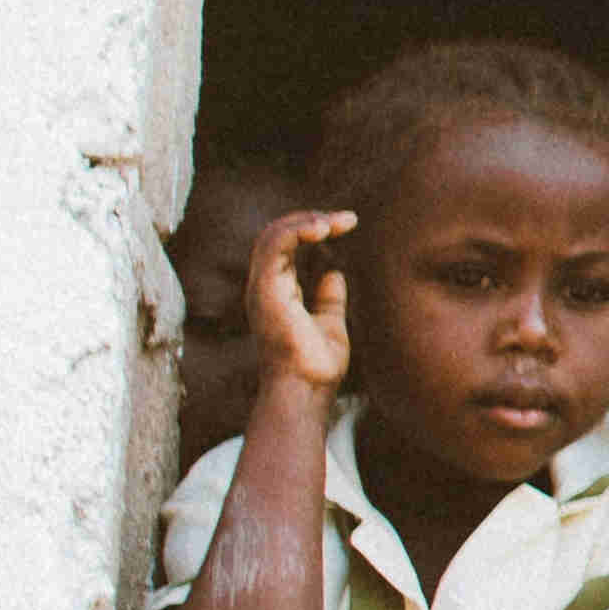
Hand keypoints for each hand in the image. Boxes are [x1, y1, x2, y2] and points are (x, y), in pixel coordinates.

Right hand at [245, 210, 355, 395]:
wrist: (308, 390)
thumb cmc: (316, 365)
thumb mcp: (329, 322)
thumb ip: (328, 297)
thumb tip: (335, 273)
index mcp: (277, 291)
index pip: (285, 245)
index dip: (311, 227)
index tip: (346, 223)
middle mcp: (265, 287)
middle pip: (276, 235)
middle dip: (310, 219)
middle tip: (346, 219)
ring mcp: (262, 289)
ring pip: (271, 236)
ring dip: (305, 221)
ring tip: (335, 222)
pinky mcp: (265, 292)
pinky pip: (272, 248)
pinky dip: (295, 231)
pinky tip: (322, 229)